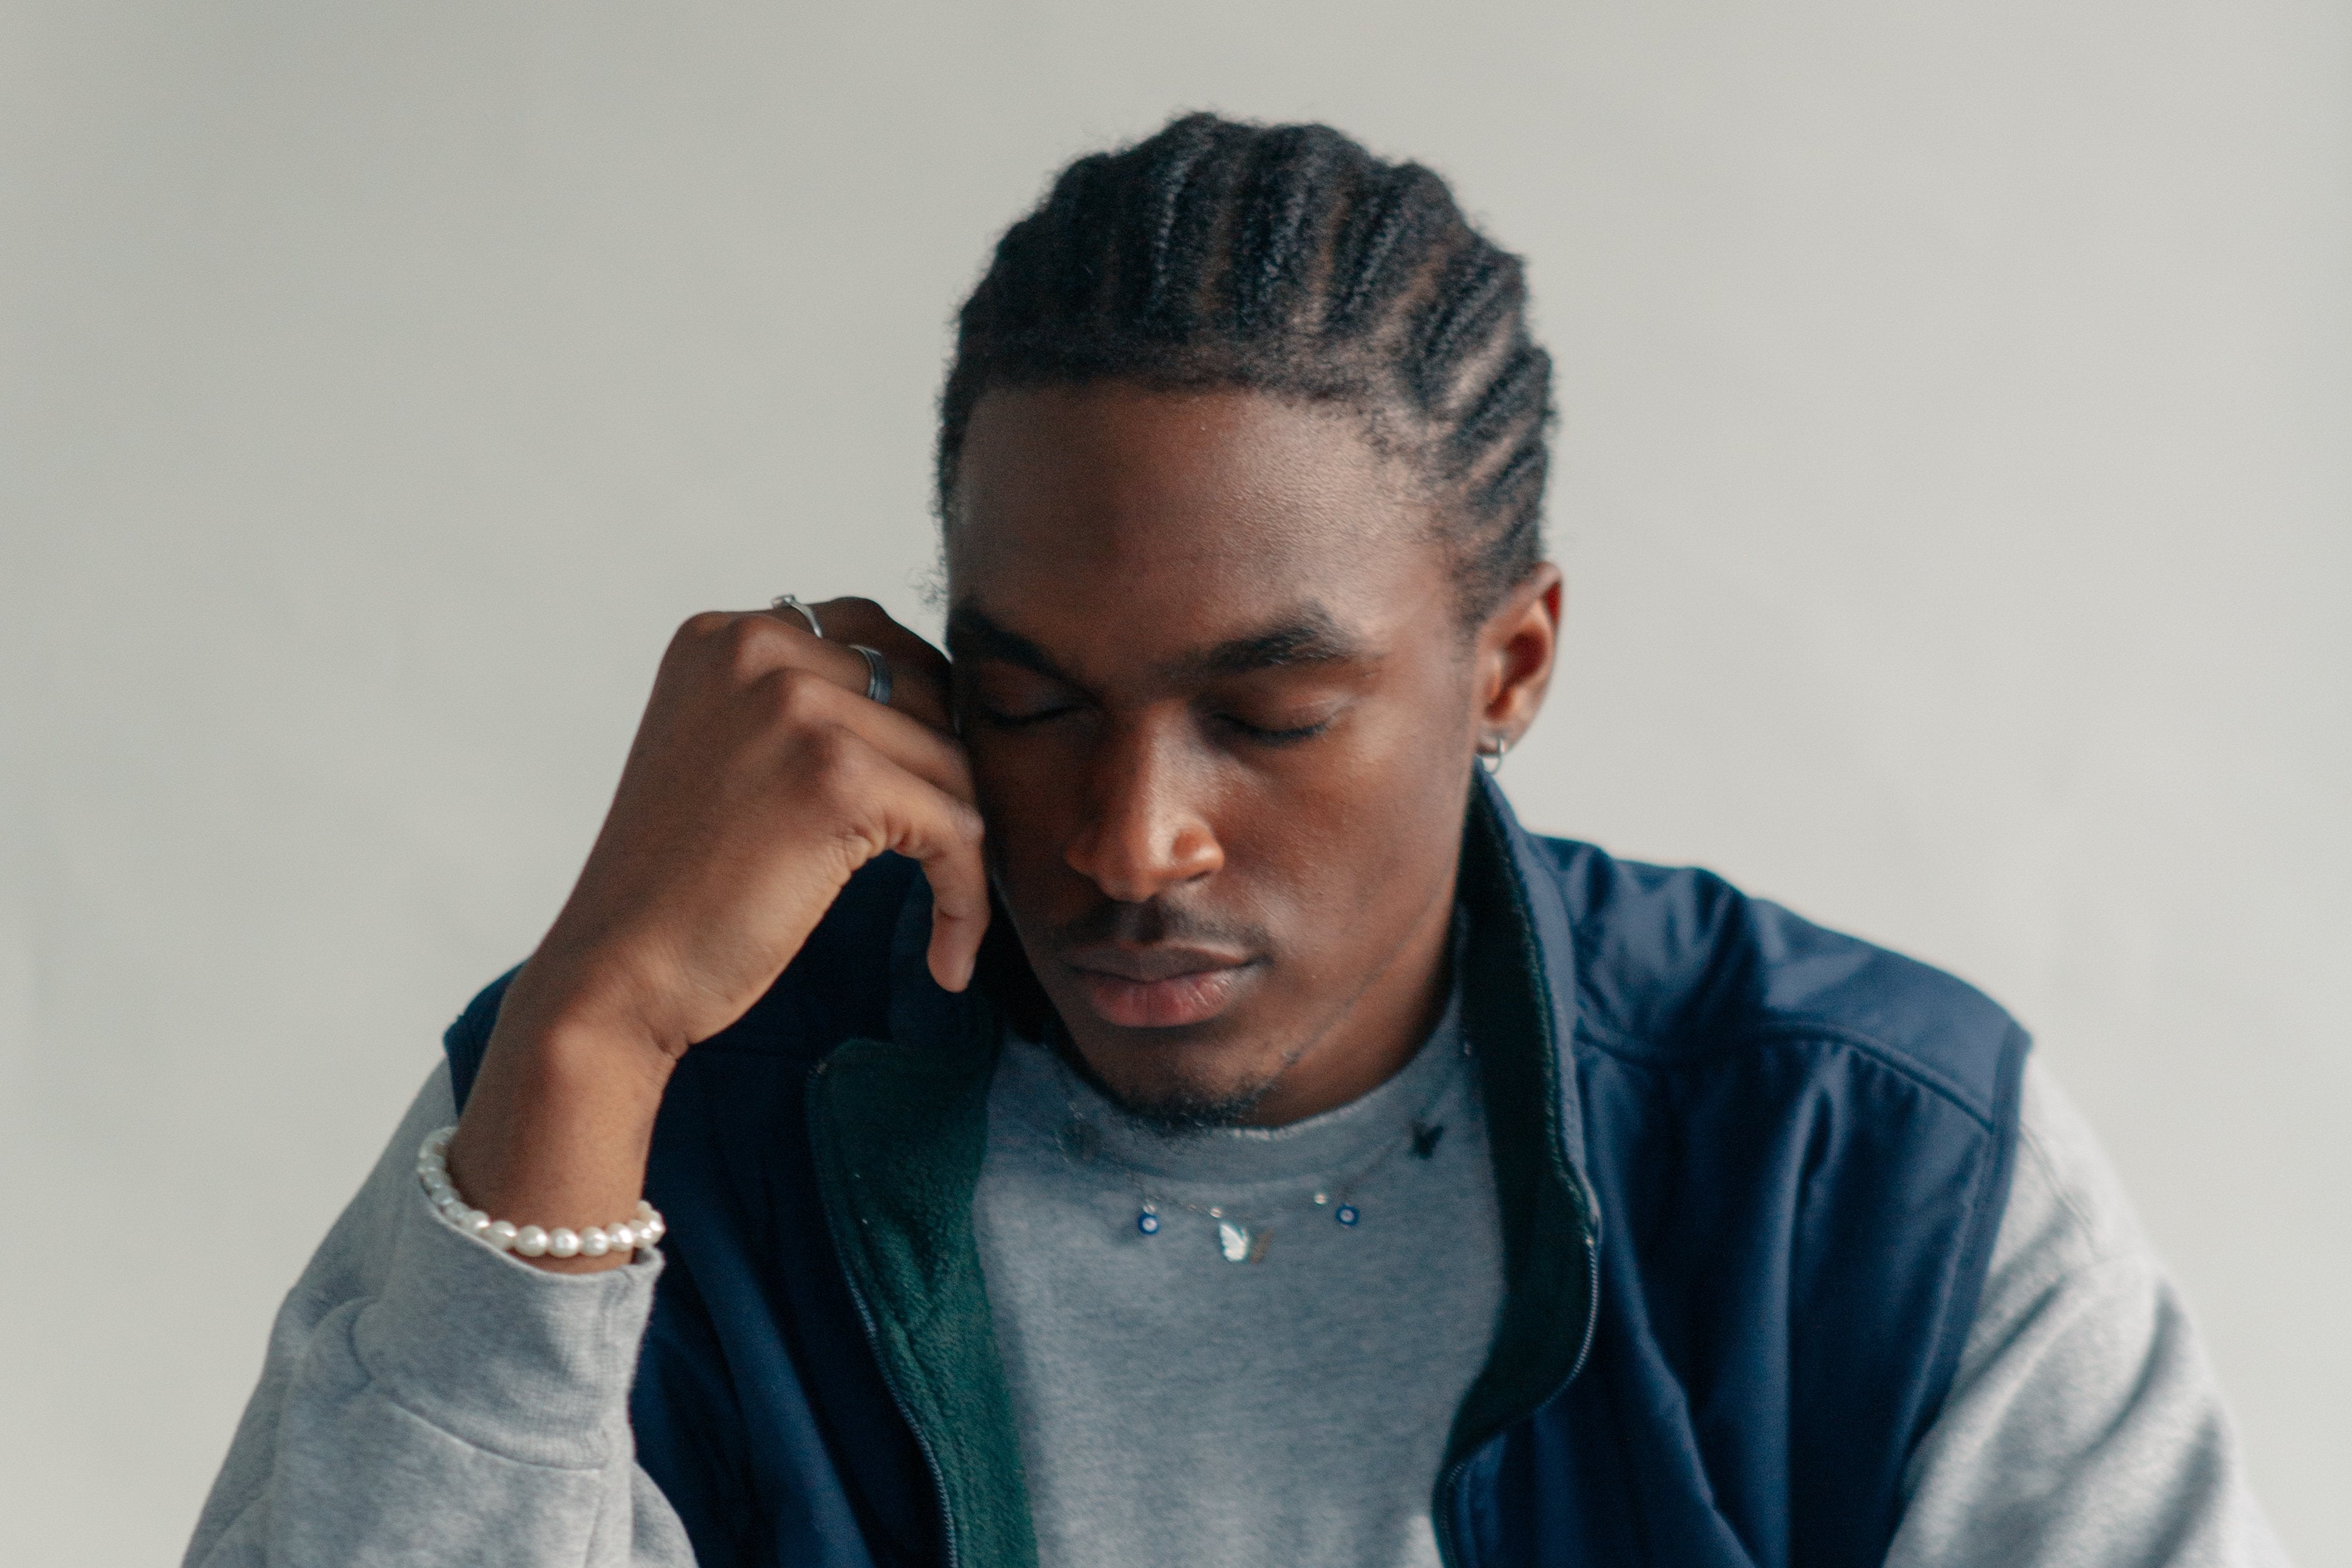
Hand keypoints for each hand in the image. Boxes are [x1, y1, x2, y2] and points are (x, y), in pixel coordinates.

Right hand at [509, 598, 983, 1055]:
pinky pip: (958, 825)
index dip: (915, 710)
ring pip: (950, 759)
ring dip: (960, 845)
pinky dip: (966, 898)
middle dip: (941, 777)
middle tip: (938, 857)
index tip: (917, 789)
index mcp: (724, 635)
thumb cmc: (677, 887)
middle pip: (924, 691)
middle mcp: (757, 649)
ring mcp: (797, 707)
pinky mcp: (840, 777)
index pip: (872, 633)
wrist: (618, 975)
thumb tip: (936, 696)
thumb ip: (801, 704)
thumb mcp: (723, 752)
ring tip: (946, 917)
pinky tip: (949, 959)